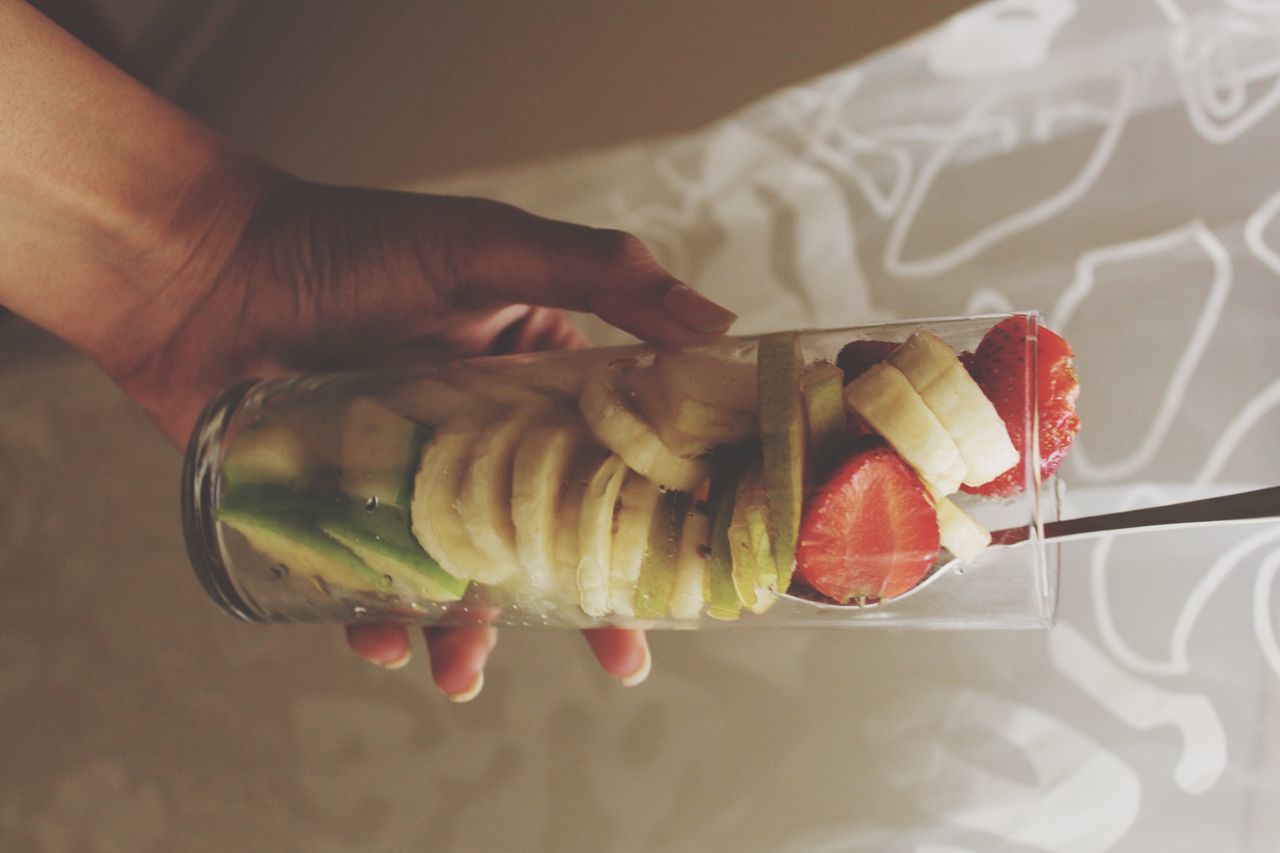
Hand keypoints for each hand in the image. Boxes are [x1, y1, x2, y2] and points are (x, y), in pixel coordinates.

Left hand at [101, 167, 735, 700]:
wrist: (200, 270)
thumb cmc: (346, 246)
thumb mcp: (487, 248)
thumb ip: (600, 276)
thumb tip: (718, 321)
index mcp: (529, 380)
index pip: (612, 454)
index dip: (655, 511)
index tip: (692, 564)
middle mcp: (477, 438)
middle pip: (548, 533)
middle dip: (585, 603)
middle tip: (624, 658)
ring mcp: (408, 482)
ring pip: (462, 576)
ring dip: (474, 634)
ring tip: (468, 672)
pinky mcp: (337, 514)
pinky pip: (368, 588)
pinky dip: (377, 623)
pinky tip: (384, 641)